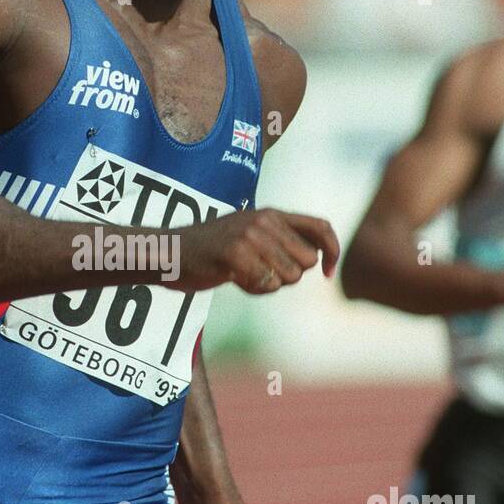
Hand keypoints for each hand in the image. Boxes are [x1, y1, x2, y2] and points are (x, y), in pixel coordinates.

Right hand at [174, 208, 338, 294]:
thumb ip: (281, 241)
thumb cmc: (213, 251)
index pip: (321, 227)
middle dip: (289, 276)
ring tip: (243, 274)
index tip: (327, 274)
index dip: (332, 251)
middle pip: (306, 261)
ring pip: (288, 276)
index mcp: (272, 214)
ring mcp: (249, 235)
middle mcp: (264, 220)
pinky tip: (235, 280)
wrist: (171, 252)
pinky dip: (253, 289)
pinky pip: (265, 283)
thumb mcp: (250, 235)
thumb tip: (317, 258)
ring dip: (269, 285)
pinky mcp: (235, 253)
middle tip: (261, 272)